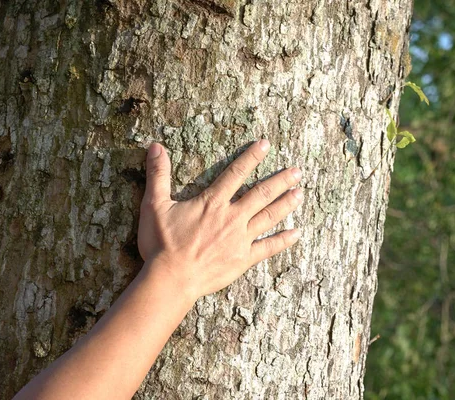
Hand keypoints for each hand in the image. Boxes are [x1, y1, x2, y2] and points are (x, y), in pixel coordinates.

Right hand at [137, 140, 302, 299]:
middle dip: (280, 181)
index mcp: (212, 202)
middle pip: (261, 194)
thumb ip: (158, 174)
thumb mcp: (154, 205)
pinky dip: (283, 240)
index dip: (251, 157)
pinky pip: (268, 248)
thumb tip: (155, 146)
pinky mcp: (243, 259)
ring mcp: (240, 239)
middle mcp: (231, 217)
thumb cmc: (161, 244)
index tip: (265, 145)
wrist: (170, 279)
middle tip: (297, 171)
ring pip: (269, 217)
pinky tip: (297, 233)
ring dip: (285, 204)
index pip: (236, 173)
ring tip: (300, 193)